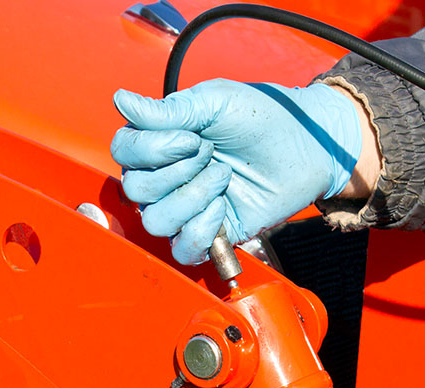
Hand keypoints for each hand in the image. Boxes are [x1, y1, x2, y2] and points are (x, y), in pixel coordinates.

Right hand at [110, 79, 362, 264]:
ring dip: (190, 199)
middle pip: (134, 189)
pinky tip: (222, 209)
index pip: (123, 151)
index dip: (151, 149)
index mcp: (162, 141)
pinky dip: (200, 231)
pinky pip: (183, 250)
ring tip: (224, 177)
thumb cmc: (262, 117)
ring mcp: (188, 207)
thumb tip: (120, 100)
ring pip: (155, 222)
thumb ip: (170, 109)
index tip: (191, 137)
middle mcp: (168, 176)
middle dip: (177, 171)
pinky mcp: (213, 233)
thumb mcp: (216, 102)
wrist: (305, 145)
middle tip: (213, 155)